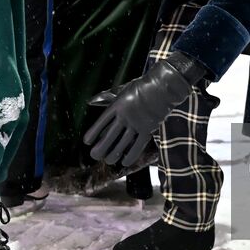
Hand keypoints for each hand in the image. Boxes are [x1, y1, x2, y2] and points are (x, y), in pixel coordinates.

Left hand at [84, 54, 205, 166]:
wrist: (162, 87)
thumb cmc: (141, 87)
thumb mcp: (121, 89)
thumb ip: (106, 97)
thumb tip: (91, 101)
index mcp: (117, 105)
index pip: (101, 122)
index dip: (93, 133)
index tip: (87, 142)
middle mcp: (125, 116)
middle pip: (109, 137)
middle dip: (100, 149)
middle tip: (94, 155)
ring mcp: (137, 124)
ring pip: (122, 144)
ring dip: (113, 155)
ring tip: (108, 160)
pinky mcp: (148, 130)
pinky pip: (137, 147)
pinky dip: (130, 156)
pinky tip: (124, 162)